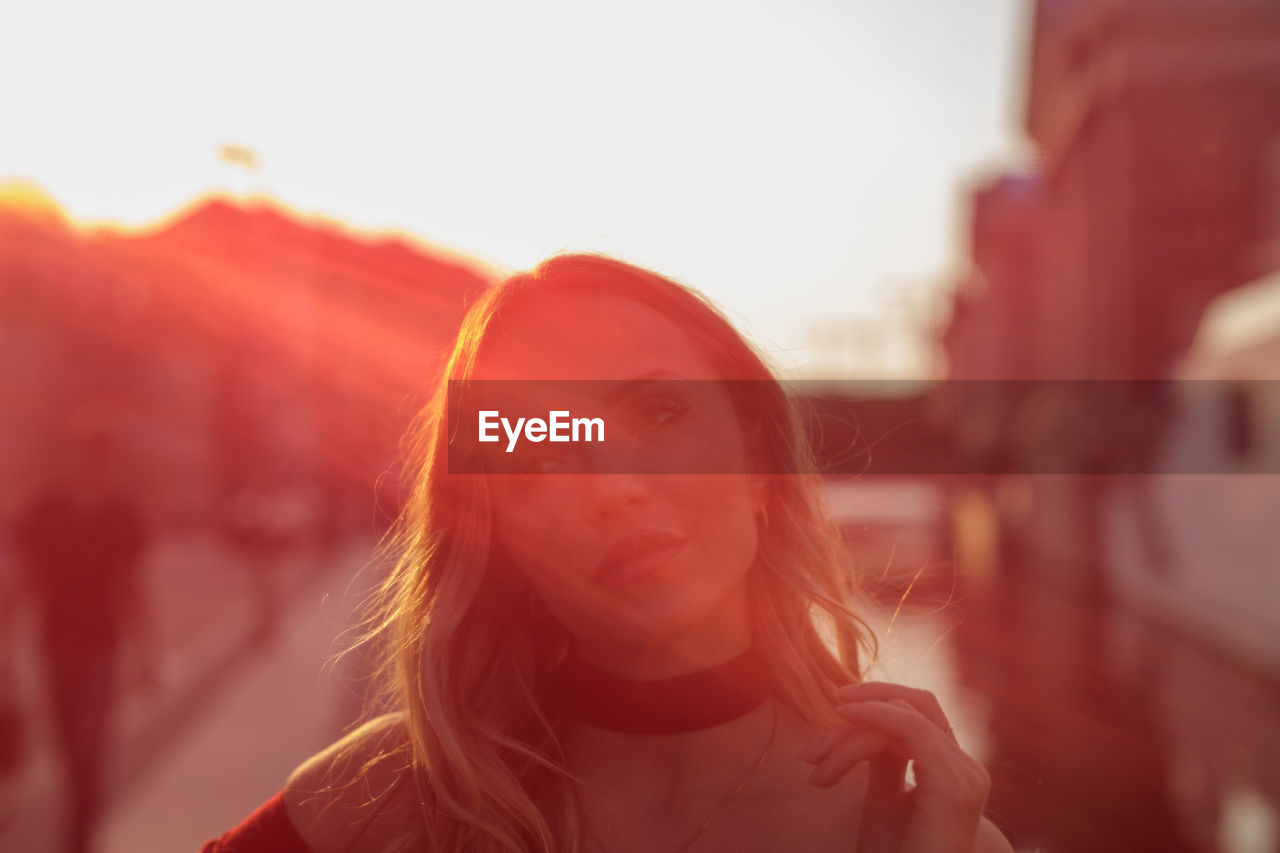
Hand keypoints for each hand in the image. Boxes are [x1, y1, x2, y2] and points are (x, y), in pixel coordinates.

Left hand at [804, 682, 991, 852]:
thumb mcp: (885, 801)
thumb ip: (885, 761)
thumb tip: (865, 724)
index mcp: (955, 771)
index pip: (921, 715)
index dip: (879, 702)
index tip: (836, 707)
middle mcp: (968, 769)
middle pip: (913, 708)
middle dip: (864, 707)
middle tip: (823, 729)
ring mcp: (965, 777)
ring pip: (903, 718)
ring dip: (850, 732)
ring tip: (816, 762)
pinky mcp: (951, 785)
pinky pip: (911, 728)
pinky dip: (874, 715)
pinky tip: (843, 719)